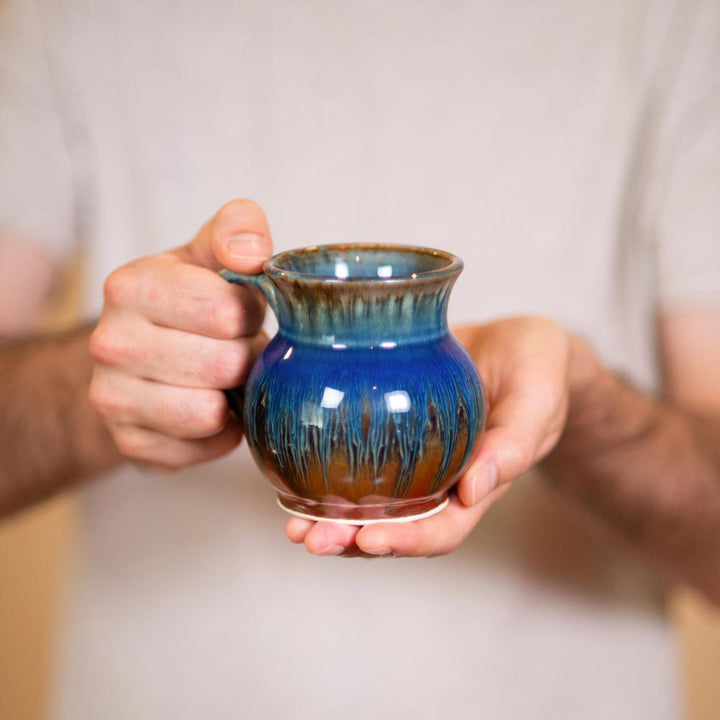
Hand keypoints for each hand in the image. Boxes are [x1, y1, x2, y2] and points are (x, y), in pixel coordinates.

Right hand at [88, 200, 272, 470]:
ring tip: (222, 379)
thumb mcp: (210, 253)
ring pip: (209, 413)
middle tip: (236, 349)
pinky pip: (203, 448)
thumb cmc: (190, 300)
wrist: (143, 354)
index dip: (249, 314)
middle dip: (245, 358)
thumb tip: (253, 252)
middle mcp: (109, 343)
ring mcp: (112, 399)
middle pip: (223, 364)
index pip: (224, 311)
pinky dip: (221, 433)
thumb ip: (236, 231)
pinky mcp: (130, 444)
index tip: (239, 311)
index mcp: (130, 286)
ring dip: (233, 398)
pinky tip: (210, 407)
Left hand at [286, 317, 599, 556]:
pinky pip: (359, 461)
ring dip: (333, 520)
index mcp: (479, 484)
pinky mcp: (392, 430)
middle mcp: (441, 481)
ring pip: (371, 503)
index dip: (406, 541)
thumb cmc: (536, 371)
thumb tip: (475, 489)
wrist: (516, 344)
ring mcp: (415, 459)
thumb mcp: (536, 398)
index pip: (442, 529)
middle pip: (396, 527)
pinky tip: (295, 477)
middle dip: (353, 540)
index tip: (368, 540)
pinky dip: (327, 475)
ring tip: (293, 526)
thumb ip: (516, 441)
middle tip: (311, 540)